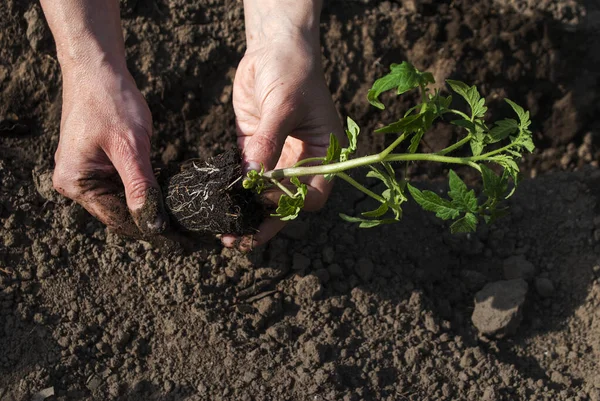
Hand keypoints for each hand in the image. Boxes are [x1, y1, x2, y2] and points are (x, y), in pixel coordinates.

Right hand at [52, 65, 166, 235]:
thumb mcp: (130, 146)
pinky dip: (146, 191)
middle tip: (187, 235)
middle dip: (153, 222)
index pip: (119, 218)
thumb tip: (152, 225)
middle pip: (120, 214)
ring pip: (124, 201)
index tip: (181, 242)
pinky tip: (169, 198)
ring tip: (183, 221)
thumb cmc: (109, 101)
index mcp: (76, 183)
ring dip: (151, 208)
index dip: (151, 231)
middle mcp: (76, 184)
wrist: (98, 68)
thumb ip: (140, 186)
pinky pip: (124, 186)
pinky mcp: (99, 164)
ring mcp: (87, 174)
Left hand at [222, 36, 342, 250]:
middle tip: (238, 240)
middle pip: (286, 203)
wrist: (275, 48)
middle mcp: (303, 162)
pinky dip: (233, 191)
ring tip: (224, 233)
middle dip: (264, 222)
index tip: (263, 200)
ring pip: (264, 195)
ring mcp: (278, 157)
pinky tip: (217, 204)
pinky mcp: (255, 149)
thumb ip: (268, 142)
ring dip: (246, 213)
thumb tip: (252, 178)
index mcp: (325, 155)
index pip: (313, 195)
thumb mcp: (283, 105)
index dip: (289, 203)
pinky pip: (245, 176)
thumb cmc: (292, 72)